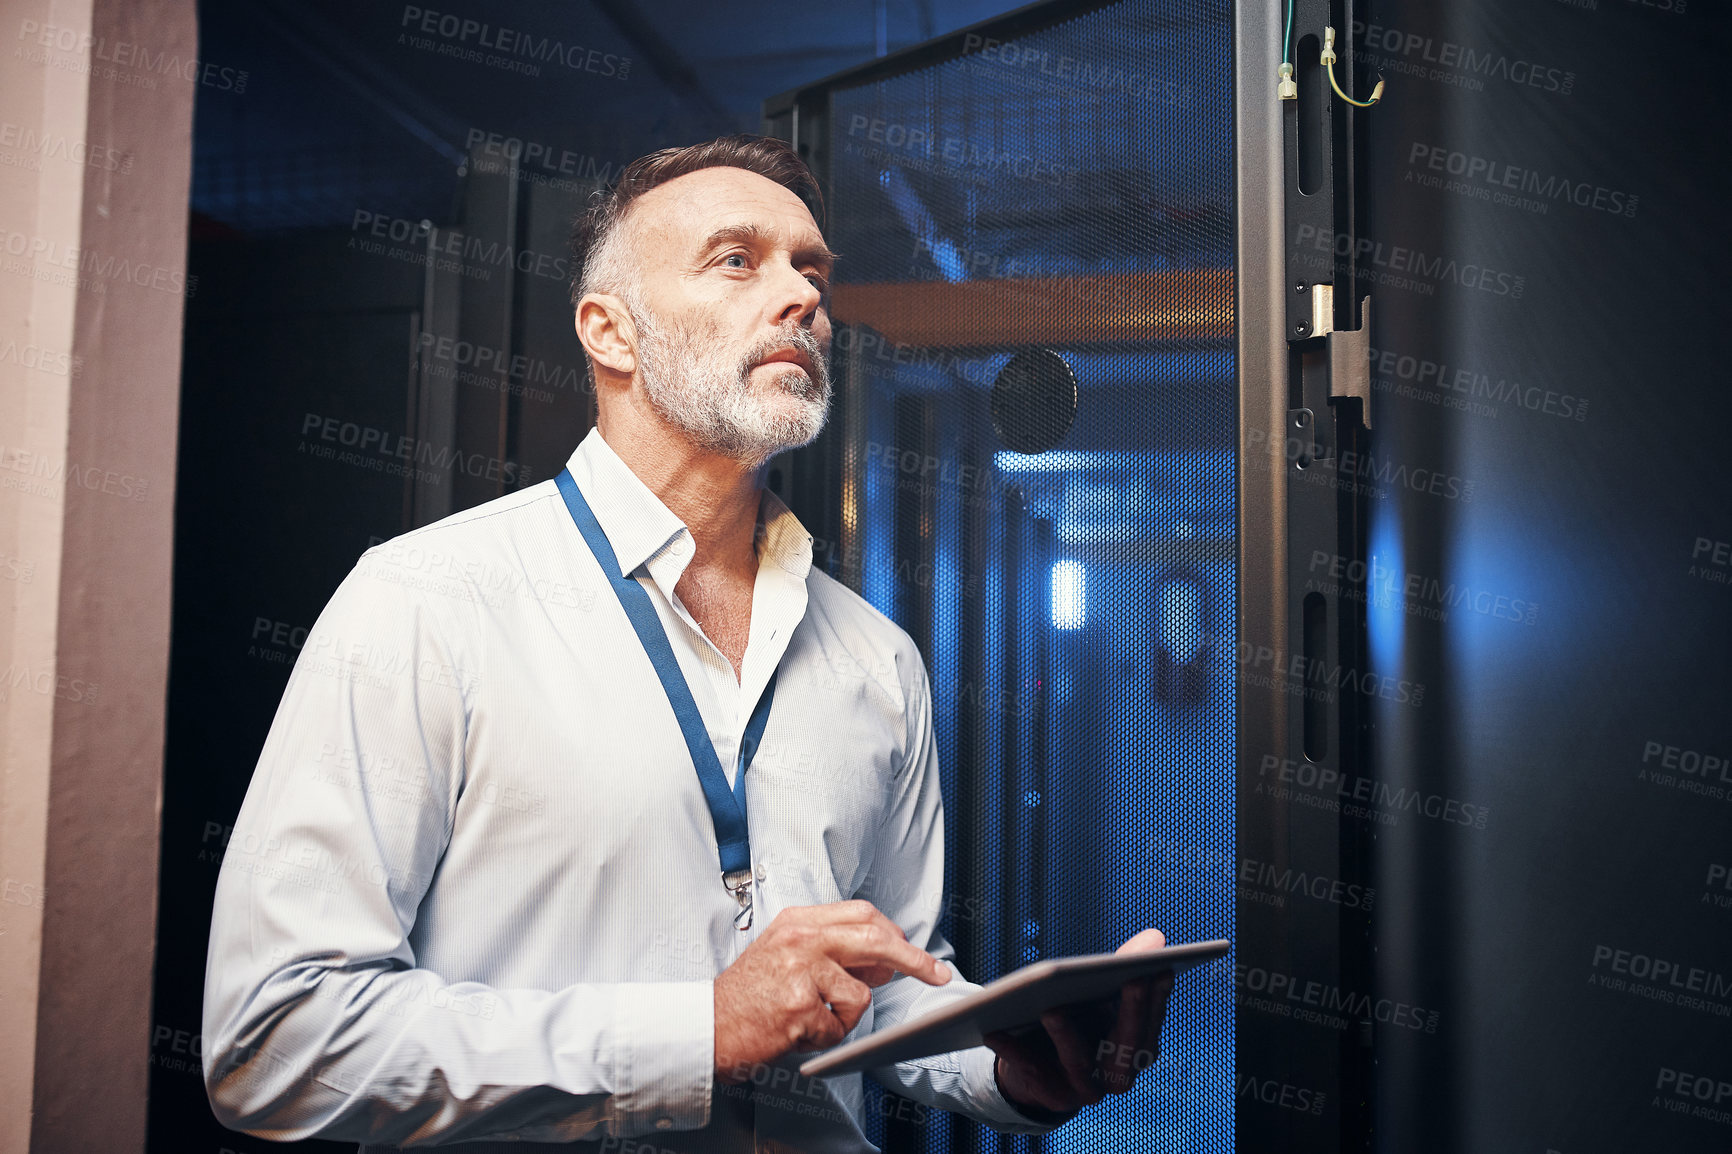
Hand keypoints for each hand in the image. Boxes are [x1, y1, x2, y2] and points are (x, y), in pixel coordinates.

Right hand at [713, 900, 950, 1082]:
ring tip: (808, 1018)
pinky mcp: (800, 1008)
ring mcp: (800, 973)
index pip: (862, 914)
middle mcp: (801, 940)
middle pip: (876, 939)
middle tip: (937, 974)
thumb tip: (885, 961)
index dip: (893, 932)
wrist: (707, 1026)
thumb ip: (832, 949)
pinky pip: (838, 1029)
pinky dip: (824, 1039)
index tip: (912, 949)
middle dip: (914, 959)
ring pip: (859, 995)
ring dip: (843, 1016)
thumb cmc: (746, 995)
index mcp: (798, 922)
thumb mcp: (785, 954)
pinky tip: (796, 1032)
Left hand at [984, 928, 1173, 1117]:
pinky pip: (1033, 1073)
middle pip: (1128, 1046)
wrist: (1039, 1064)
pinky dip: (1015, 1052)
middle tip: (1130, 979)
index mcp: (1137, 1046)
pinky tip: (996, 1029)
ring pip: (1080, 1064)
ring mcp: (1087, 1088)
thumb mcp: (1100, 992)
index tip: (1161, 968)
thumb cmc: (1078, 1018)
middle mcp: (1118, 1073)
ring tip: (1051, 1009)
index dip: (1158, 996)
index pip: (1152, 1021)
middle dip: (1132, 1012)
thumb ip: (1125, 966)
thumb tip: (1156, 937)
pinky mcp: (1053, 1096)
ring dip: (1068, 1037)